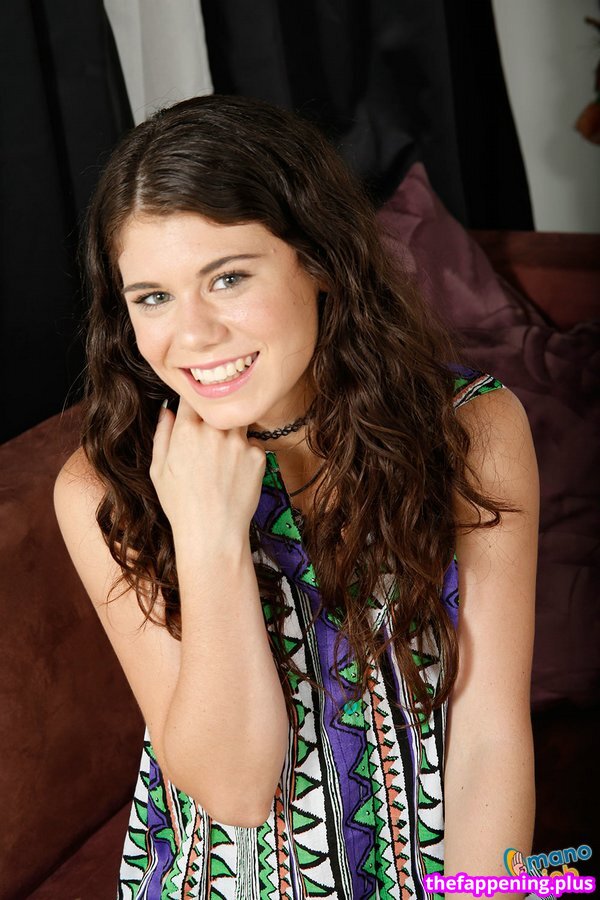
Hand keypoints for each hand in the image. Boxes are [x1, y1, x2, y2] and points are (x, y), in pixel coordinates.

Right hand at [149, 397, 265, 547]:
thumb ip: (162, 434)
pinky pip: (253, 444)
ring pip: (239, 423)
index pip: (193, 398)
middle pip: (220, 408)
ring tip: (222, 460)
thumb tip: (167, 410)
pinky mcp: (258, 455)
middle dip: (216, 418)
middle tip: (210, 441)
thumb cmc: (180, 504)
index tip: (194, 410)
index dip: (194, 402)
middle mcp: (215, 430)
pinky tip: (235, 474)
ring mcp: (239, 442)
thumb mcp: (159, 470)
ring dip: (232, 433)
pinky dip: (246, 453)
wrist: (212, 533)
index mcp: (187, 430)